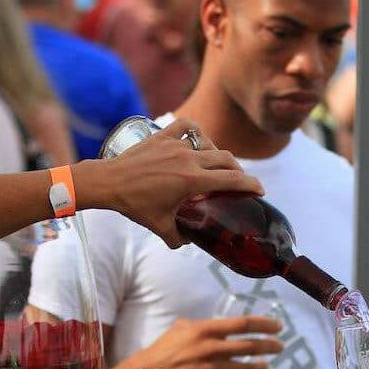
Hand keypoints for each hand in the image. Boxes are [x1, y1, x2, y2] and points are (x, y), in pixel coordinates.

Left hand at [79, 117, 263, 247]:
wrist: (108, 182)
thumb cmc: (133, 205)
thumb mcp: (159, 226)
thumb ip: (178, 237)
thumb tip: (187, 242)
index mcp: (192, 181)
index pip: (232, 179)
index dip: (251, 184)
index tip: (260, 190)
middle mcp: (188, 159)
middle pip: (226, 159)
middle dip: (238, 171)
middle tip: (239, 182)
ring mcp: (175, 145)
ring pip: (209, 144)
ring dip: (218, 155)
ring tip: (216, 166)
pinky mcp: (162, 136)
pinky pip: (186, 126)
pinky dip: (196, 131)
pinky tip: (197, 138)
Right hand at [108, 316, 283, 368]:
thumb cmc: (164, 348)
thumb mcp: (182, 328)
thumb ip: (204, 326)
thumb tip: (221, 327)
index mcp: (205, 330)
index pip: (243, 324)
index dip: (264, 324)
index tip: (278, 326)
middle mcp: (212, 349)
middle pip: (251, 347)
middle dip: (270, 346)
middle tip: (279, 346)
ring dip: (260, 367)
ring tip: (265, 366)